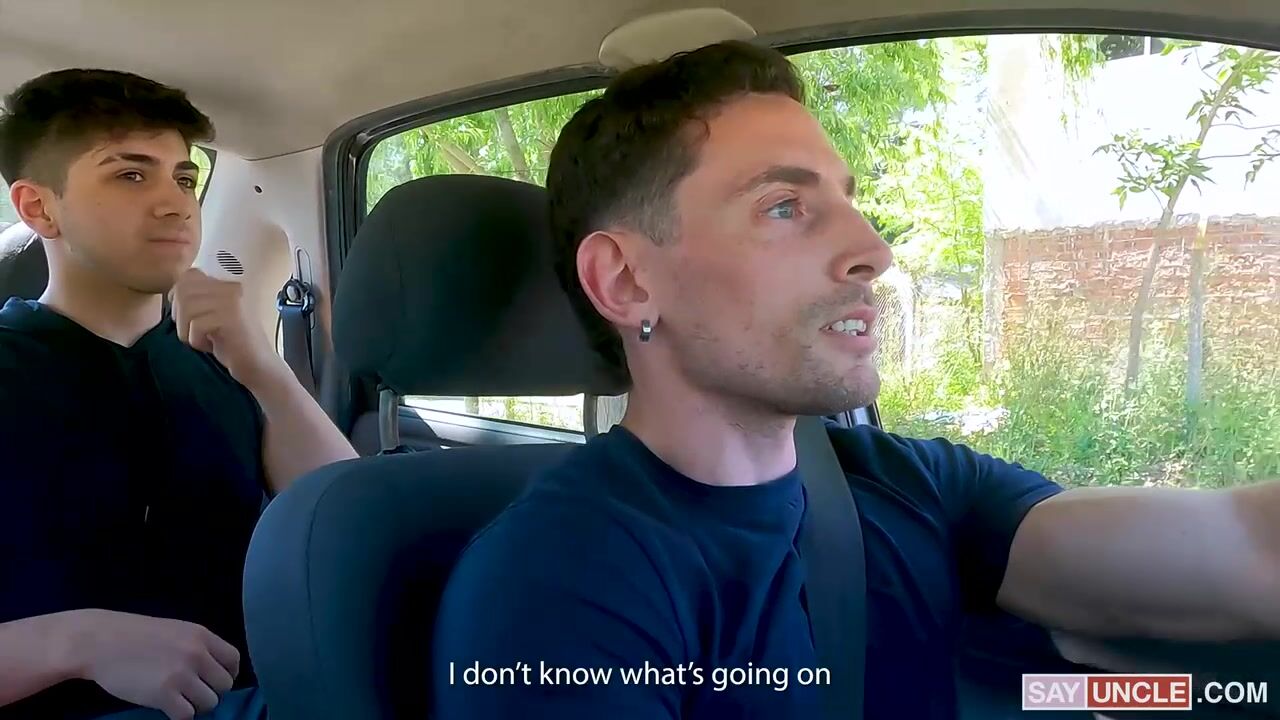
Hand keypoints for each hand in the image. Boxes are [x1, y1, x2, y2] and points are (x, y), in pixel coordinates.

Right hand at [68, 609, 239, 719]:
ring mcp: (181, 675)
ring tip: (177, 699)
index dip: (226, 674)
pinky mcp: (164, 694)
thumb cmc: (133, 636)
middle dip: (209, 692)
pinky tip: (166, 708)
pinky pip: (187, 716)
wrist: (98, 641)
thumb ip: (197, 647)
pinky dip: (179, 715)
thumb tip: (213, 670)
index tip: (211, 681)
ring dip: (195, 705)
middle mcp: (197, 654)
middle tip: (190, 692)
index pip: (233, 660)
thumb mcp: (175, 630)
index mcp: (202, 636)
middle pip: (224, 685)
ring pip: (209, 703)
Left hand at [172, 268, 280, 389]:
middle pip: (184, 291)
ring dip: (186, 330)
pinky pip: (196, 325)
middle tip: (191, 332)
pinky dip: (196, 341)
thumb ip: (198, 300)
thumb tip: (172, 292)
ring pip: (188, 308)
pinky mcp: (231, 319)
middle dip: (179, 316)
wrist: (259, 366)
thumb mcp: (214, 315)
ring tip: (202, 340)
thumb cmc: (233, 343)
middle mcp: (231, 288)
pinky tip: (210, 347)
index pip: (190, 275)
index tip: (185, 316)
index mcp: (227, 284)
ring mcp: (233, 302)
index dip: (178, 295)